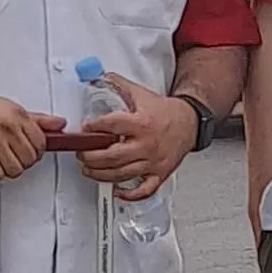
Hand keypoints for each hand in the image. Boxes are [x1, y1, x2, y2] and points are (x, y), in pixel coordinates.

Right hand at [0, 93, 64, 179]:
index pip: (41, 142)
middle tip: (15, 155)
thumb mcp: (12, 109)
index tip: (31, 150)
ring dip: (11, 168)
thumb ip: (38, 120)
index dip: (37, 150)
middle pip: (30, 158)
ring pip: (16, 169)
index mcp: (17, 115)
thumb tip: (59, 124)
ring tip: (4, 159)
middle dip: (25, 160)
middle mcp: (6, 127)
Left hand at [75, 77, 198, 199]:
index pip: (112, 126)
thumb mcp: (141, 94)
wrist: (189, 123)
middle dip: (91, 156)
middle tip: (81, 154)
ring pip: (122, 174)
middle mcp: (146, 144)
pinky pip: (144, 190)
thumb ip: (119, 85)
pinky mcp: (159, 173)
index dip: (94, 127)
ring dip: (100, 174)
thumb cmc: (165, 112)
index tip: (86, 129)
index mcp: (141, 123)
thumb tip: (100, 77)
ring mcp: (153, 161)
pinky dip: (130, 194)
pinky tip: (117, 191)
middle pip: (112, 156)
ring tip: (88, 170)